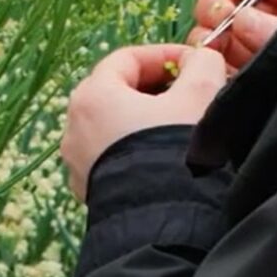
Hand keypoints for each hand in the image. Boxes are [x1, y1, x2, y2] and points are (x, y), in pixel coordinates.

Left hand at [61, 44, 227, 201]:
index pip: (128, 59)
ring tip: (181, 127)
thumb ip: (202, 65)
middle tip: (190, 93)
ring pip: (115, 126)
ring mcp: (77, 161)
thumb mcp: (199, 95)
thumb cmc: (175, 149)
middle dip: (156, 88)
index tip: (195, 63)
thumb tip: (199, 60)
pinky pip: (112, 156)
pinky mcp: (88, 189)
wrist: (161, 221)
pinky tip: (165, 159)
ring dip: (147, 119)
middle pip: (117, 91)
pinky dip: (136, 149)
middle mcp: (75, 126)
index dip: (165, 56)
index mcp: (93, 95)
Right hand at [187, 0, 276, 71]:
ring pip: (215, 29)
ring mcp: (254, 50)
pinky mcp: (242, 78)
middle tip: (222, 21)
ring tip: (213, 47)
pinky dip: (206, 63)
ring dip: (208, 34)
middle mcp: (271, 20)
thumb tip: (239, 20)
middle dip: (219, 5)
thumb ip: (275, 28)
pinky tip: (210, 67)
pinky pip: (213, 64)